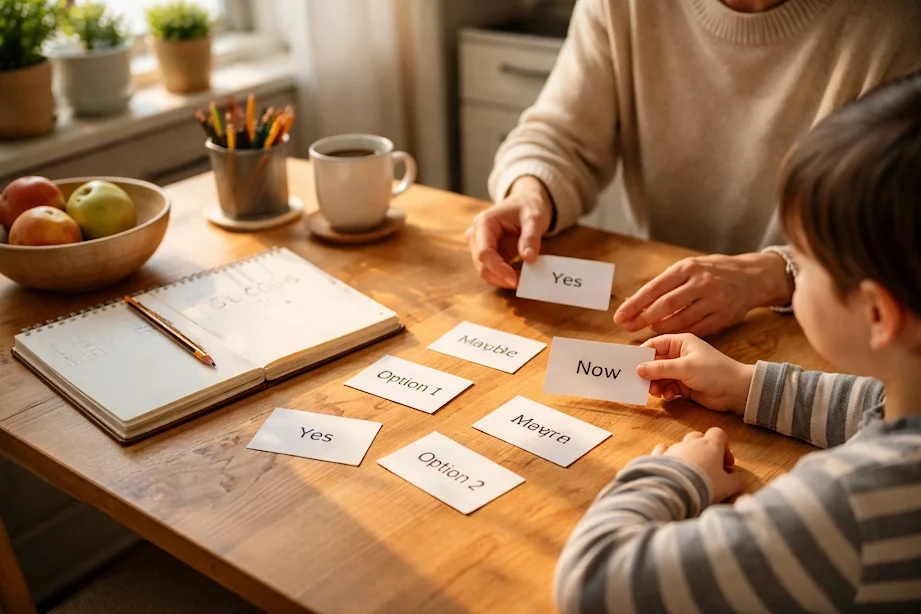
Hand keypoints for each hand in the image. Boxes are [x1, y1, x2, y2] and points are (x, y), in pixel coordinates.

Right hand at [466, 176, 552, 288]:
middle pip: (482, 265)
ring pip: (485, 272)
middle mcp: (476, 236)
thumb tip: (528, 258)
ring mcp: (478, 246)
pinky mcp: (486, 255)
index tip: (515, 280)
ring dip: (504, 279)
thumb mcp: (535, 218)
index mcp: (484, 223)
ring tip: (525, 276)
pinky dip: (505, 277)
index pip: (484, 252)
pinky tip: (521, 273)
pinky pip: (492, 271)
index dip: (498, 269)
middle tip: (525, 282)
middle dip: (502, 277)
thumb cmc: (528, 207)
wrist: (525, 202)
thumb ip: (531, 237)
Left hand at [613, 252, 791, 336]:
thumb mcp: (690, 267)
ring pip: (680, 320)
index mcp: (688, 268)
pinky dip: (678, 332)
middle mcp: (700, 283)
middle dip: (643, 318)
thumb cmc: (713, 270)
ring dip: (660, 327)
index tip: (620, 316)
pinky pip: (695, 329)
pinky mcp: (723, 316)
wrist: (753, 277)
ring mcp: (714, 301)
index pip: (655, 288)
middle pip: (665, 305)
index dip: (635, 304)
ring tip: (647, 330)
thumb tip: (635, 300)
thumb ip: (666, 282)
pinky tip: (667, 333)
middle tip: (628, 327)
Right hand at [636, 333, 753, 412]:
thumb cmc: (714, 371)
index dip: (642, 354)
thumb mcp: (685, 367)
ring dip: (655, 385)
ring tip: (656, 392)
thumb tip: (638, 369)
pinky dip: (666, 392)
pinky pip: (667, 387)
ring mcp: (681, 371)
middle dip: (647, 373)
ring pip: (659, 377)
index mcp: (680, 342)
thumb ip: (660, 368)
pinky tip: (670, 396)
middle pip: (654, 362)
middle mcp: (679, 355)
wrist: (737, 391)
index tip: (630, 365)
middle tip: (641, 383)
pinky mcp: (684, 386)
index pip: (654, 344)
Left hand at [651, 428, 742, 502]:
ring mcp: (674, 448)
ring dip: (688, 455)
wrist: (676, 489)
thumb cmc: (706, 485)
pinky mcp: (659, 456)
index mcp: (711, 445)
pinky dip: (666, 454)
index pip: (719, 433)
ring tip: (691, 473)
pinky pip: (662, 450)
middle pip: (700, 437)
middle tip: (710, 466)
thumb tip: (740, 477)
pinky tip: (669, 463)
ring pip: (682, 445)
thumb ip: (737, 479)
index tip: (726, 462)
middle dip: (706, 448)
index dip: (724, 445)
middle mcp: (691, 443)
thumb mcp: (728, 486)